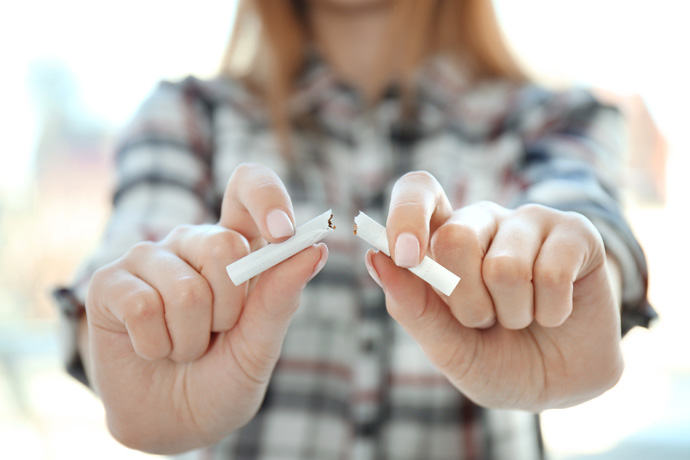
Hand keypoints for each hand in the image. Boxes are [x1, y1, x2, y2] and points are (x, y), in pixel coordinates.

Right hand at [85, 163, 327, 452]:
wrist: (174, 423)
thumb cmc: (224, 377)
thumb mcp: (261, 344)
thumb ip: (281, 296)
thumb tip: (314, 248)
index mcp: (236, 245)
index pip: (249, 186)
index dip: (266, 197)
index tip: (283, 232)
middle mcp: (192, 242)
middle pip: (224, 246)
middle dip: (230, 310)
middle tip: (217, 333)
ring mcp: (148, 258)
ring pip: (185, 290)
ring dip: (191, 340)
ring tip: (183, 348)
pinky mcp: (109, 282)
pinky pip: (143, 306)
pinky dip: (156, 345)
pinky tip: (152, 350)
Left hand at [366, 171, 622, 411]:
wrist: (560, 384)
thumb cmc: (496, 358)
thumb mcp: (447, 346)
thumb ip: (412, 306)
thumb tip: (375, 258)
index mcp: (442, 238)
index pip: (417, 190)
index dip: (407, 214)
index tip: (405, 256)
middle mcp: (482, 221)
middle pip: (455, 237)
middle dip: (466, 303)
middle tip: (483, 321)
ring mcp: (529, 222)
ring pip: (505, 267)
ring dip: (512, 314)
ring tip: (521, 318)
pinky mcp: (575, 233)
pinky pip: (552, 273)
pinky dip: (551, 311)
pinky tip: (554, 312)